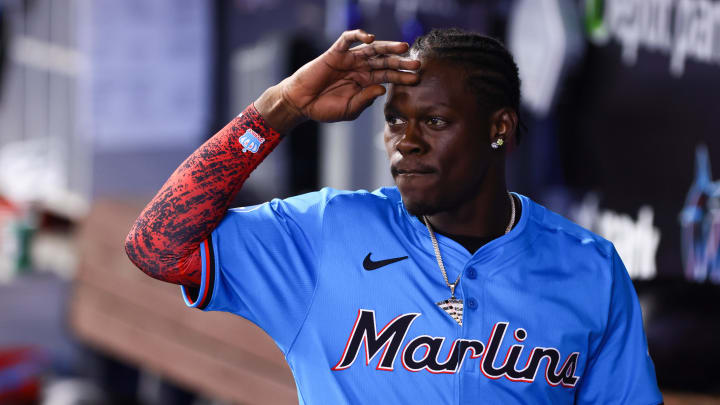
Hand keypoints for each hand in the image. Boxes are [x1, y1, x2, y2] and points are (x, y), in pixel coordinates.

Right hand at [256, 30, 420, 131]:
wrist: (301, 103)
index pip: (388, 77)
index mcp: (366, 82)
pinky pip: (348, 39)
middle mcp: (360, 68)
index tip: (417, 79)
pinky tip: (369, 38)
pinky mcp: (335, 52)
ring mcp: (349, 59)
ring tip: (403, 47)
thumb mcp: (350, 109)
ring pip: (372, 49)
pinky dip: (358, 35)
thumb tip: (382, 88)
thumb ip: (365, 99)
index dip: (402, 77)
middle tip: (417, 63)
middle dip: (401, 62)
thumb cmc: (324, 108)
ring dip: (388, 46)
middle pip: (385, 61)